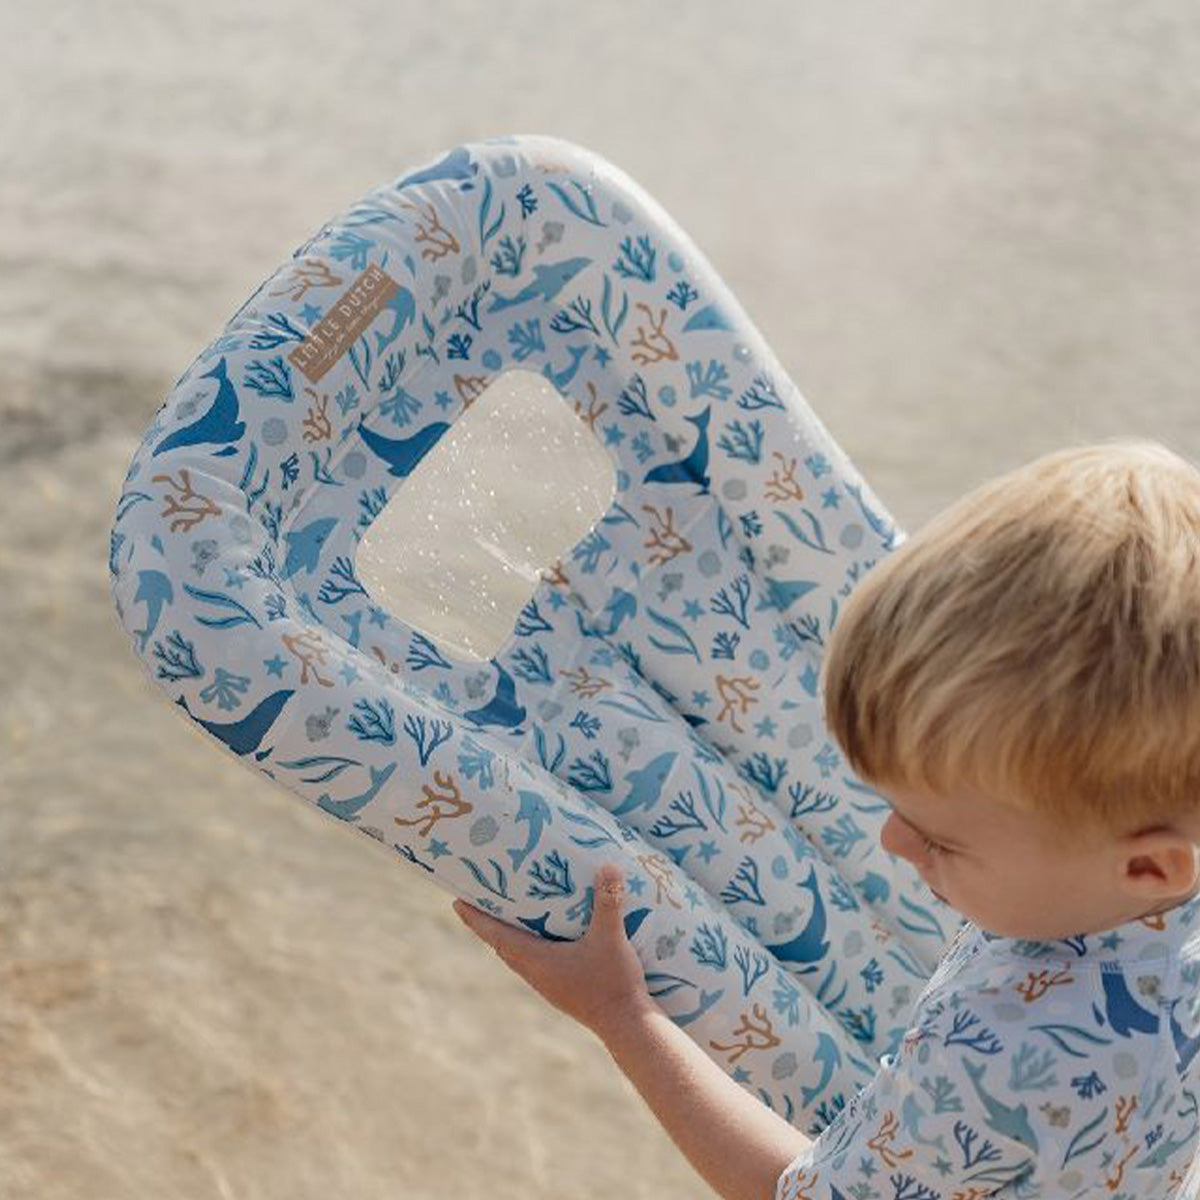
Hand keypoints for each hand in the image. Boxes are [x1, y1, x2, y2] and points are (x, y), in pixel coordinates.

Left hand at [452, 862, 654, 1036]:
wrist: (626, 1025)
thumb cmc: (614, 982)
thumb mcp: (611, 938)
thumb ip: (609, 902)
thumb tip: (608, 866)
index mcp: (537, 960)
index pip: (496, 936)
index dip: (476, 919)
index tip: (456, 903)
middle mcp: (535, 973)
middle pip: (501, 945)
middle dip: (488, 923)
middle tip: (479, 899)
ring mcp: (547, 984)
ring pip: (516, 956)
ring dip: (507, 936)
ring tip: (507, 914)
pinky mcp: (559, 989)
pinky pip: (532, 964)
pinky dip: (526, 946)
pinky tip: (542, 938)